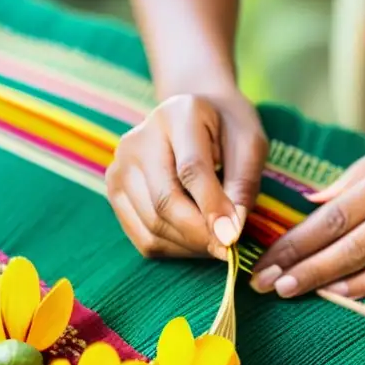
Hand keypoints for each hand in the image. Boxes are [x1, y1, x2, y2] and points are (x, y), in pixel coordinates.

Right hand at [106, 91, 267, 259]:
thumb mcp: (250, 144)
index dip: (212, 207)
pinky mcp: (115, 191)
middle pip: (165, 201)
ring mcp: (120, 166)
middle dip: (200, 234)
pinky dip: (173, 247)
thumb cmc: (227, 130)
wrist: (193, 115)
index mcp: (177, 115)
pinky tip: (195, 239)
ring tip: (216, 241)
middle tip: (228, 249)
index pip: (191, 169)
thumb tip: (229, 232)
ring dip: (189, 245)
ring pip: (153, 225)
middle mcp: (139, 139)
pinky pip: (142, 236)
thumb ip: (243, 184)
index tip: (231, 238)